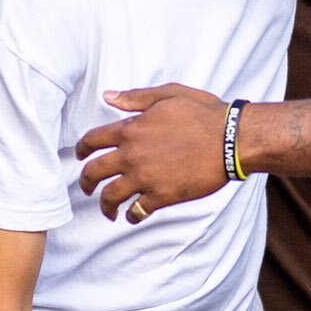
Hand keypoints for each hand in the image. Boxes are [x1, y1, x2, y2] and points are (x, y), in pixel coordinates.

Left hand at [77, 85, 228, 220]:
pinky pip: (138, 211)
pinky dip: (133, 215)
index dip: (81, 149)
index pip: (92, 140)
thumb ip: (135, 98)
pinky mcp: (162, 196)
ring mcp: (146, 178)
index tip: (79, 156)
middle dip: (85, 182)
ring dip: (105, 205)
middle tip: (86, 187)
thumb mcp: (168, 95)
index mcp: (130, 129)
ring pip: (111, 197)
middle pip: (94, 172)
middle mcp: (132, 155)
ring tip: (108, 210)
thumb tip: (109, 97)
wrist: (231, 140)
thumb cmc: (204, 113)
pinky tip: (134, 216)